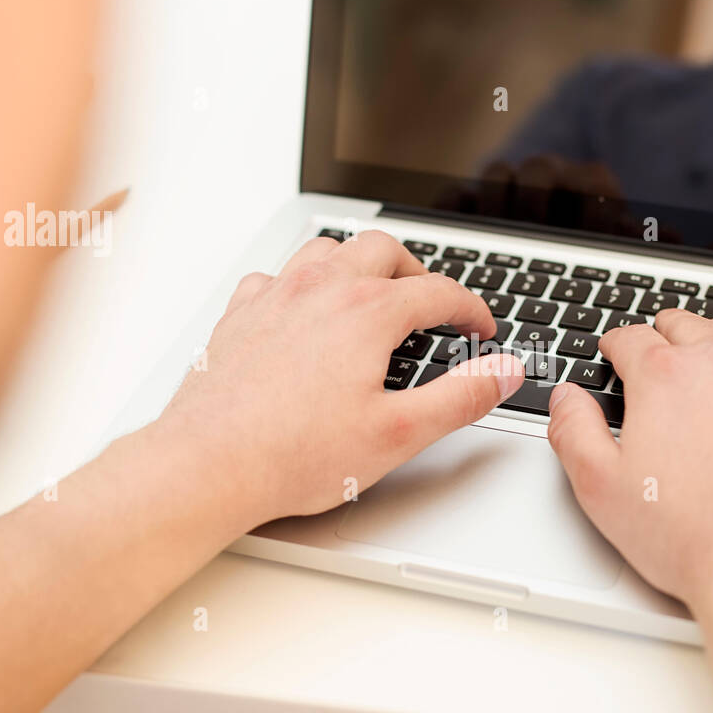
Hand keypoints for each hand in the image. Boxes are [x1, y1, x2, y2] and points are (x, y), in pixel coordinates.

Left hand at [158, 230, 524, 526]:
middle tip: (431, 302)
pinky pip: (276, 275)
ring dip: (359, 262)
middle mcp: (321, 289)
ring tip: (374, 293)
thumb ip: (461, 397)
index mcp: (367, 312)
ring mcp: (276, 297)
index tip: (480, 329)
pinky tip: (305, 311)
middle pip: (383, 250)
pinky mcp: (240, 315)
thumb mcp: (398, 433)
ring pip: (327, 249)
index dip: (470, 309)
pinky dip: (302, 282)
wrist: (209, 464)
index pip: (438, 292)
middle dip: (417, 271)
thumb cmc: (293, 453)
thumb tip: (503, 371)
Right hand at [545, 309, 712, 607]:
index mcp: (665, 380)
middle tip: (657, 336)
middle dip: (666, 328)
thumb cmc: (689, 536)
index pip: (631, 339)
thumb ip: (574, 432)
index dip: (615, 342)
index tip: (613, 349)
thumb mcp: (600, 487)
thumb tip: (566, 399)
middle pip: (690, 326)